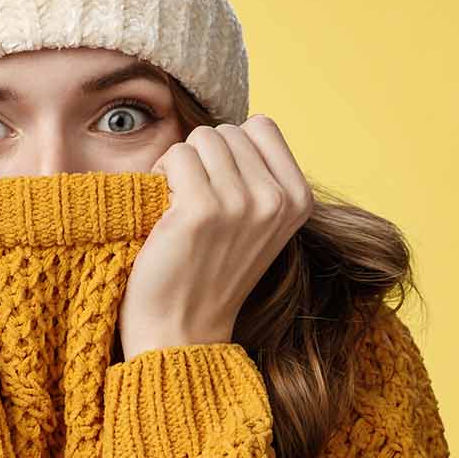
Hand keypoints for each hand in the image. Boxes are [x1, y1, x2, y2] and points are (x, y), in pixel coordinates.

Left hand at [116, 114, 313, 359]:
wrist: (181, 330)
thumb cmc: (210, 273)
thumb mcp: (259, 225)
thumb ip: (261, 177)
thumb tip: (241, 127)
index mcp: (299, 200)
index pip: (261, 127)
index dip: (231, 149)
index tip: (222, 188)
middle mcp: (276, 200)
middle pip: (226, 131)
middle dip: (203, 159)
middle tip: (194, 203)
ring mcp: (240, 203)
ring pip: (199, 139)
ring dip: (179, 166)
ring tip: (178, 207)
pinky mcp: (200, 209)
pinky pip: (174, 155)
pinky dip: (160, 176)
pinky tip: (164, 212)